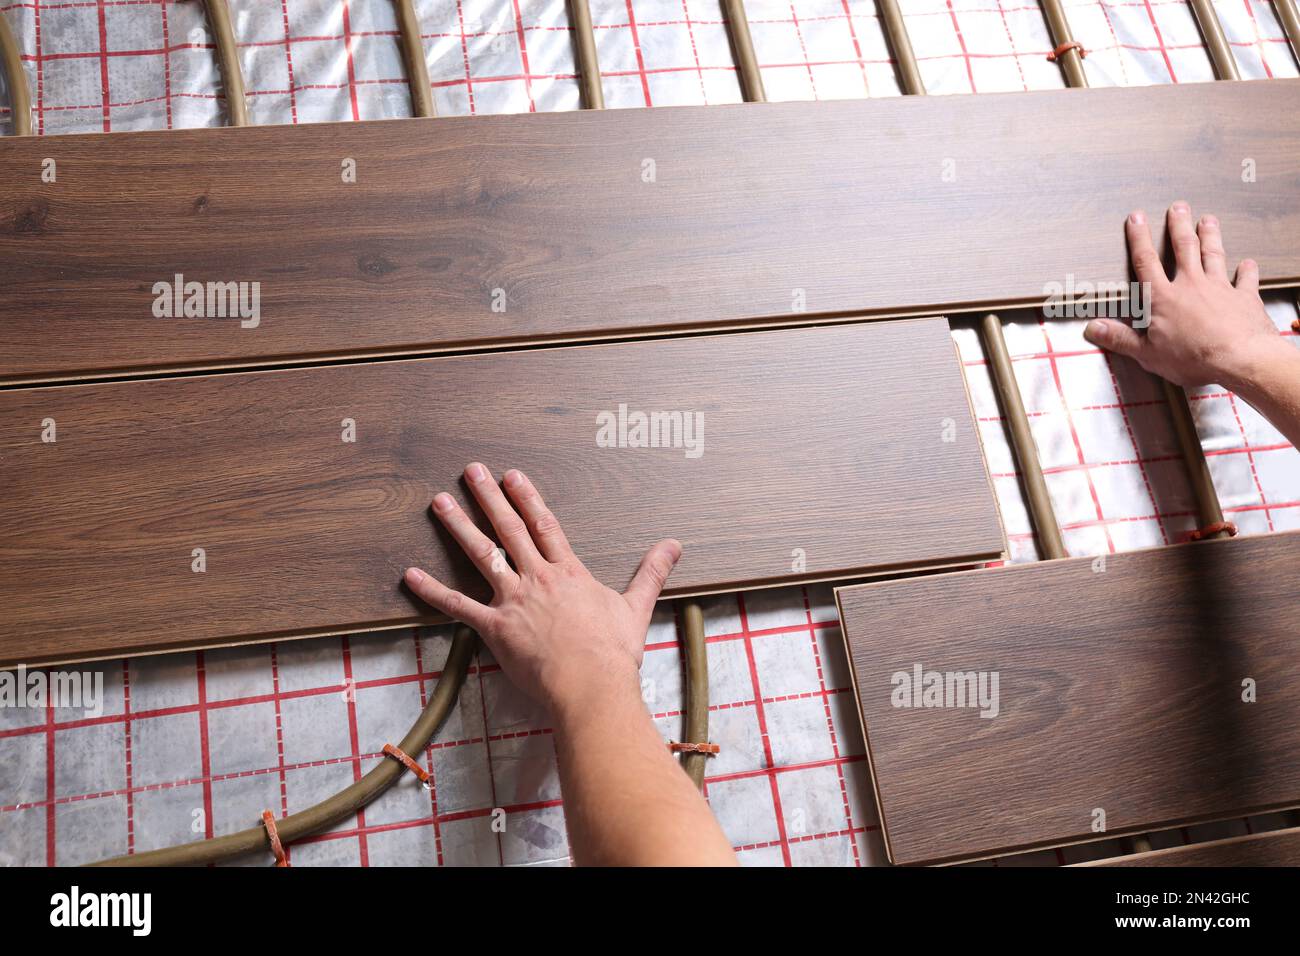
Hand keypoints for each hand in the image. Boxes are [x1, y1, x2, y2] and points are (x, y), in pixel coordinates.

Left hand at [403, 462, 681, 714]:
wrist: (592, 685)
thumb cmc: (613, 653)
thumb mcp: (636, 606)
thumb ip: (651, 572)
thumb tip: (674, 545)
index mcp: (568, 572)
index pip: (544, 525)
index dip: (527, 497)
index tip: (512, 476)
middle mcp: (538, 578)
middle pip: (509, 529)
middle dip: (489, 497)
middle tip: (471, 470)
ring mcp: (513, 601)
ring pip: (482, 555)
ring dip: (459, 527)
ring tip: (439, 502)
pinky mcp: (495, 628)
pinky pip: (458, 606)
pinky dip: (432, 590)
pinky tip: (409, 575)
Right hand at [1083, 202, 1283, 390]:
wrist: (1240, 357)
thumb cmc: (1193, 357)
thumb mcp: (1147, 353)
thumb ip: (1120, 338)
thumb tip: (1092, 328)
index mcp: (1163, 298)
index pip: (1146, 261)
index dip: (1139, 238)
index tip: (1136, 218)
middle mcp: (1191, 285)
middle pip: (1184, 248)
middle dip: (1179, 226)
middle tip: (1178, 207)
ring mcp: (1220, 288)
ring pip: (1213, 255)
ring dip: (1210, 236)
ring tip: (1208, 220)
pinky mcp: (1244, 297)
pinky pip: (1245, 278)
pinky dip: (1247, 270)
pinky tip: (1248, 262)